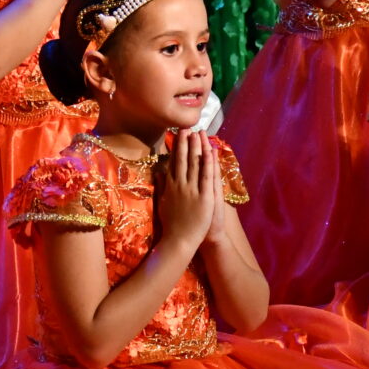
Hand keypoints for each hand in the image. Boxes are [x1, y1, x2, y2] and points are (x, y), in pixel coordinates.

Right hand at [155, 129, 219, 249]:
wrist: (180, 241)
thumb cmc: (172, 225)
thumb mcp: (163, 203)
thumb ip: (161, 186)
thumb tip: (158, 171)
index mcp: (170, 186)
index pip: (173, 162)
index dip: (176, 147)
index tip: (177, 134)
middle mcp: (180, 185)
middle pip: (183, 159)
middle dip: (185, 142)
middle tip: (186, 127)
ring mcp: (192, 190)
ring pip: (195, 164)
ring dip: (197, 147)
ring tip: (198, 133)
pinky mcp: (204, 197)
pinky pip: (207, 176)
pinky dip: (209, 163)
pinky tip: (210, 151)